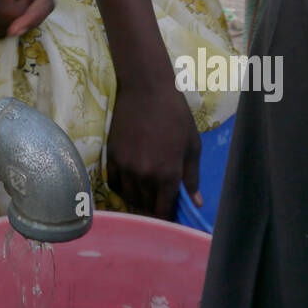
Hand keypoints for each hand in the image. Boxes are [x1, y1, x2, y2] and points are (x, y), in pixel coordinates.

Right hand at [105, 75, 200, 218]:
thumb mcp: (192, 145)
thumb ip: (192, 176)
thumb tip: (196, 203)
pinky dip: (122, 187)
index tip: (170, 217)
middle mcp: (144, 175)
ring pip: (129, 196)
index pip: (164, 210)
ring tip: (145, 195)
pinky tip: (130, 183)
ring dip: (138, 199)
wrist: (146, 89)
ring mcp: (125, 166)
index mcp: (168, 174)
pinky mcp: (111, 156)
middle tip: (159, 204)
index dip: (167, 217)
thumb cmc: (175, 114)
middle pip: (146, 205)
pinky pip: (114, 182)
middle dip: (154, 208)